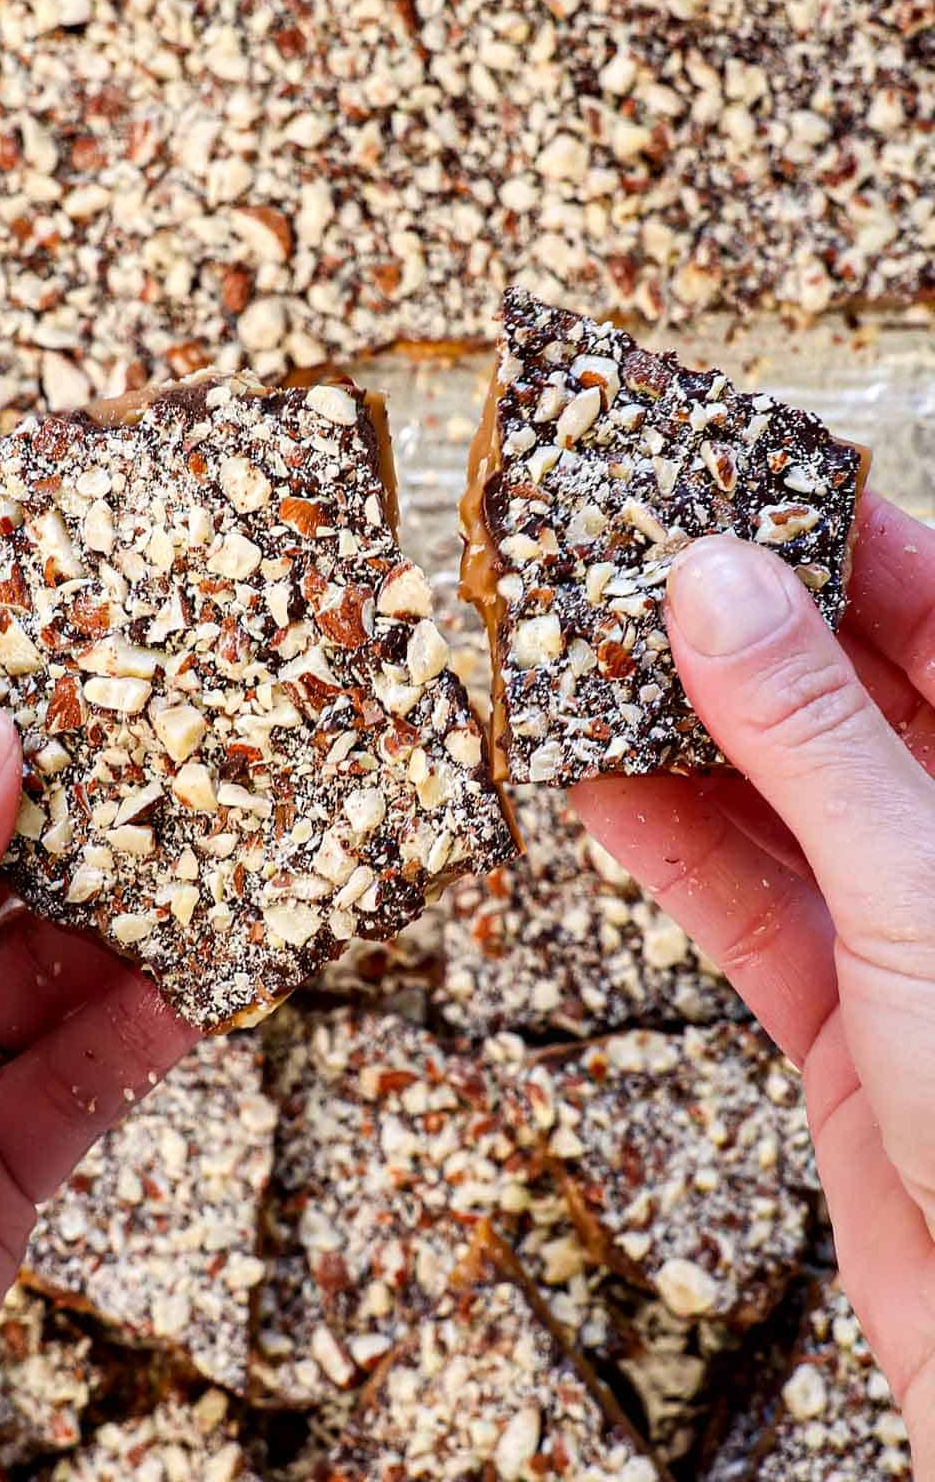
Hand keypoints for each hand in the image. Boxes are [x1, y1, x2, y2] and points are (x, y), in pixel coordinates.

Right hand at [573, 493, 934, 1481]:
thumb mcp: (917, 888)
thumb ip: (813, 737)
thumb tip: (718, 583)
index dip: (836, 535)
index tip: (729, 476)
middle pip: (844, 692)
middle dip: (734, 628)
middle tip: (623, 560)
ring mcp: (906, 921)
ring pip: (776, 792)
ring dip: (677, 733)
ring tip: (580, 660)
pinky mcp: (842, 1005)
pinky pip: (738, 895)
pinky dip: (664, 842)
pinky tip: (594, 784)